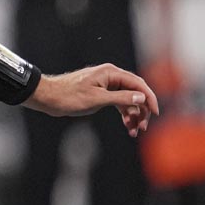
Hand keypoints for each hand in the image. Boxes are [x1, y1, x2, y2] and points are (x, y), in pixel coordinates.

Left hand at [23, 63, 159, 136]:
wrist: (49, 98)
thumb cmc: (69, 96)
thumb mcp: (97, 99)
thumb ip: (120, 98)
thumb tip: (142, 97)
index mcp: (111, 73)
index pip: (138, 84)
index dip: (149, 98)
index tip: (156, 114)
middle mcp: (111, 76)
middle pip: (135, 92)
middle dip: (141, 110)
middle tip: (142, 127)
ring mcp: (106, 85)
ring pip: (128, 100)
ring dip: (133, 115)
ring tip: (135, 131)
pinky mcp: (101, 93)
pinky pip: (118, 103)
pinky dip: (124, 114)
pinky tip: (127, 127)